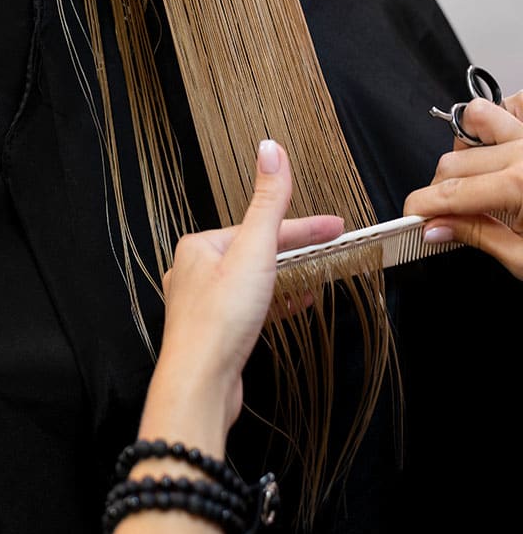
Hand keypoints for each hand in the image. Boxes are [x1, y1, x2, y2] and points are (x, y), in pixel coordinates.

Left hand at [137, 141, 343, 454]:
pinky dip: (275, 301)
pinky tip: (296, 306)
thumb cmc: (221, 320)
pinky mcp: (214, 332)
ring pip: (253, 279)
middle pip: (257, 250)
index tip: (338, 227)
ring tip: (321, 279)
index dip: (305, 227)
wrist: (200, 384)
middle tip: (334, 249)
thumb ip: (268, 202)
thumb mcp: (254, 251)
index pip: (261, 225)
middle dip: (297, 250)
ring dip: (288, 276)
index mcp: (199, 246)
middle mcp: (194, 271)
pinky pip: (249, 306)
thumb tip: (270, 149)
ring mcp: (202, 304)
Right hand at [404, 90, 522, 277]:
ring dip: (467, 149)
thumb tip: (435, 227)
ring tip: (480, 181)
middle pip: (454, 160)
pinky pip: (509, 109)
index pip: (449, 191)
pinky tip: (502, 154)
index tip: (410, 218)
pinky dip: (498, 125)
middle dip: (440, 190)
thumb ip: (476, 235)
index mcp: (521, 186)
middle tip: (446, 216)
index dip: (420, 207)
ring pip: (476, 121)